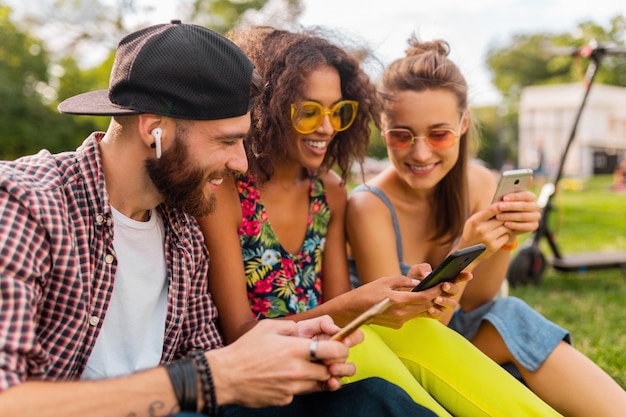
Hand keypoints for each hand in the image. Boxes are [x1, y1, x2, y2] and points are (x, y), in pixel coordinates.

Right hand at [207, 318, 354, 407]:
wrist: (226, 376)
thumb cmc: (245, 350)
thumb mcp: (268, 327)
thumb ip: (292, 326)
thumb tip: (305, 330)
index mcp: (295, 349)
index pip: (334, 351)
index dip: (342, 347)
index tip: (340, 345)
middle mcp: (297, 370)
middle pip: (331, 370)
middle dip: (333, 364)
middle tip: (328, 358)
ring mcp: (292, 388)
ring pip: (319, 384)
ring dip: (320, 376)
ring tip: (309, 367)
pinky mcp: (285, 399)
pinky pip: (301, 393)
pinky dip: (300, 386)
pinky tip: (287, 378)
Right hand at [351, 267, 466, 327]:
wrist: (354, 311)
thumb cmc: (367, 293)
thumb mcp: (385, 281)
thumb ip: (403, 281)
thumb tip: (418, 283)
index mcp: (397, 301)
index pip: (423, 297)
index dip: (435, 291)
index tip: (442, 284)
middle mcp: (400, 314)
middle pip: (425, 306)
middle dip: (435, 297)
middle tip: (443, 287)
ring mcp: (399, 321)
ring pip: (421, 312)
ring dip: (428, 304)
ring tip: (434, 293)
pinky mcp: (397, 325)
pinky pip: (413, 316)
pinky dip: (418, 309)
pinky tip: (420, 302)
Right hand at [459, 190, 539, 255]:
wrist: (466, 253)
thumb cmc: (471, 233)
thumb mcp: (473, 222)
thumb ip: (485, 214)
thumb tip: (501, 204)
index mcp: (475, 221)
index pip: (492, 209)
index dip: (502, 205)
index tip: (508, 202)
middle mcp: (481, 229)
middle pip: (502, 218)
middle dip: (507, 215)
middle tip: (513, 212)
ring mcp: (488, 239)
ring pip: (506, 227)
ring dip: (508, 225)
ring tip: (507, 223)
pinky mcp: (494, 247)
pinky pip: (506, 236)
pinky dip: (506, 234)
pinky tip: (501, 234)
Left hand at [495, 190, 540, 235]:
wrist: (509, 222)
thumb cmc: (507, 208)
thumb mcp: (507, 202)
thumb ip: (507, 199)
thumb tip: (503, 197)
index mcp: (531, 197)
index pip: (526, 195)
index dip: (515, 196)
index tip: (504, 198)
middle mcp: (536, 206)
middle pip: (524, 206)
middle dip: (511, 206)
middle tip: (499, 207)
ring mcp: (536, 216)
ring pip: (524, 216)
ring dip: (510, 216)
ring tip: (498, 216)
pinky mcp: (534, 226)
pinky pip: (525, 226)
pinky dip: (514, 225)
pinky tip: (506, 224)